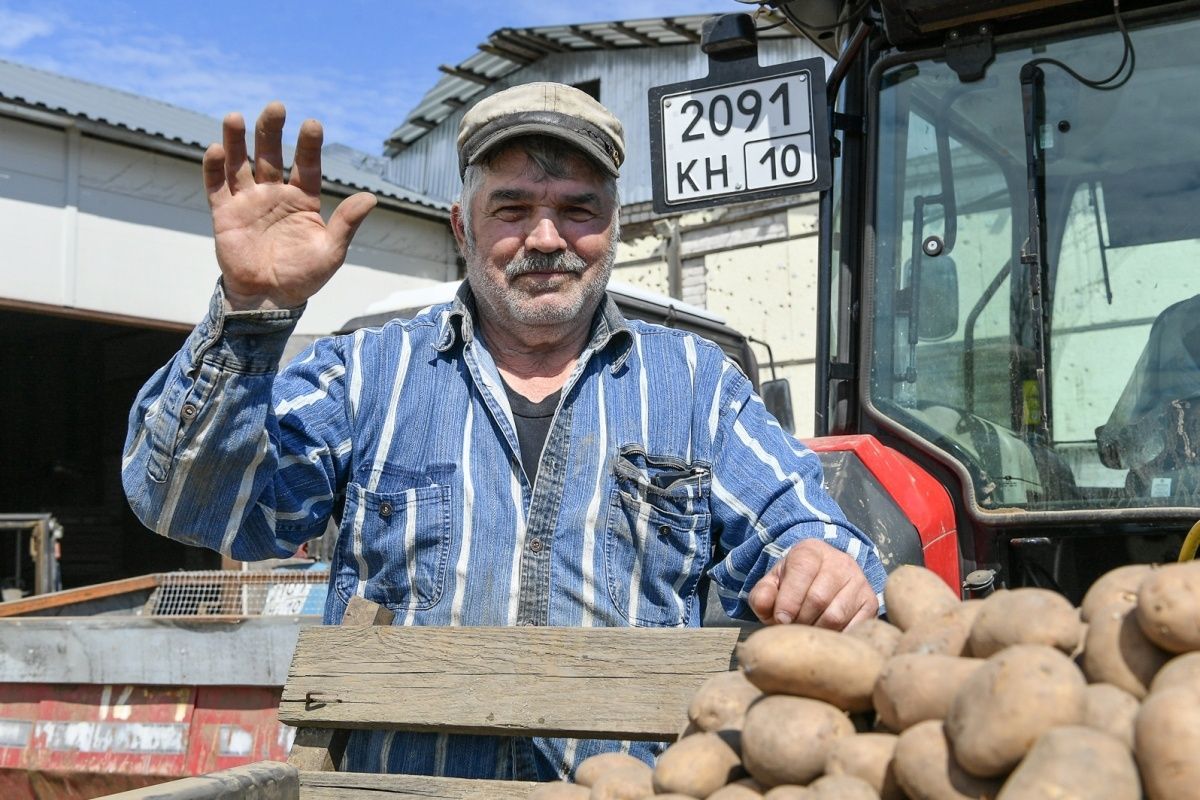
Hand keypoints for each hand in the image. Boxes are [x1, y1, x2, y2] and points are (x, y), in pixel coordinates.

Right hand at [203, 102, 376, 310]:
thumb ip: (346, 224)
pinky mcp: (225, 213)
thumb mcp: (331, 252)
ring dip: (236, 140)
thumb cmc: (304, 277)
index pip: (306, 166)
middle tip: (275, 107)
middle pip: (271, 155)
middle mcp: (275, 194)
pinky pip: (217, 186)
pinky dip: (214, 167)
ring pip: (240, 163)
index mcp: (303, 200)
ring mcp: (248, 201)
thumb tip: (371, 197)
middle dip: (271, 131)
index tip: (312, 124)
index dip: (308, 146)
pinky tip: (216, 148)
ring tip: (234, 116)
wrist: (268, 299)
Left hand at [748, 539, 877, 629]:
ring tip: (808, 630)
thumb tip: (769, 609)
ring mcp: (859, 581)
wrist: (822, 580)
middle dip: (800, 620)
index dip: (788, 601)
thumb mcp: (773, 584)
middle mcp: (840, 562)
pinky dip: (835, 637)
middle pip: (818, 599)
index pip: (801, 572)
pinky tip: (825, 634)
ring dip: (817, 630)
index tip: (780, 619)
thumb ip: (762, 594)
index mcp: (811, 551)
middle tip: (793, 627)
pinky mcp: (870, 602)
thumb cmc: (793, 585)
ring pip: (835, 616)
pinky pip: (853, 627)